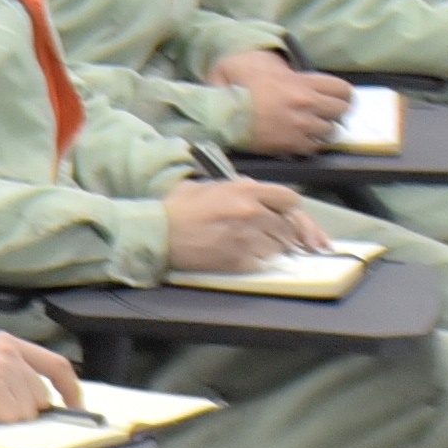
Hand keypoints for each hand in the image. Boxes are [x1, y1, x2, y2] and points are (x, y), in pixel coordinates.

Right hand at [0, 329, 83, 421]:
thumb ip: (3, 370)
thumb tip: (28, 399)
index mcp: (5, 342)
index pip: (56, 365)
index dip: (70, 390)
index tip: (76, 408)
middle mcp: (9, 350)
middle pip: (39, 398)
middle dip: (17, 411)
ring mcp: (1, 367)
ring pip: (23, 413)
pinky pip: (6, 417)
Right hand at [161, 175, 327, 269]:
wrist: (156, 234)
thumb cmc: (177, 208)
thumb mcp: (207, 186)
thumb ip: (236, 188)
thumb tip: (251, 191)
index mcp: (246, 191)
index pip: (291, 199)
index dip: (286, 207)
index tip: (279, 212)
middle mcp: (253, 213)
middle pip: (288, 226)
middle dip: (279, 229)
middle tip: (266, 233)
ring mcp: (248, 238)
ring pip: (279, 246)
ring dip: (270, 246)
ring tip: (252, 244)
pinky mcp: (239, 261)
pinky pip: (262, 262)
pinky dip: (256, 260)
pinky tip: (241, 255)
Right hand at [213, 58, 349, 154]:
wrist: (217, 113)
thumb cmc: (233, 86)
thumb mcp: (255, 63)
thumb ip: (280, 66)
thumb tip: (292, 71)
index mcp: (301, 84)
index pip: (343, 90)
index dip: (341, 94)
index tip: (333, 97)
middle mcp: (306, 106)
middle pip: (341, 111)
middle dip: (334, 111)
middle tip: (323, 111)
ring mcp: (299, 128)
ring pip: (330, 131)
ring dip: (322, 129)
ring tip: (308, 125)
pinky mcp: (289, 146)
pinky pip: (313, 147)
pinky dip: (308, 144)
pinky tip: (296, 137)